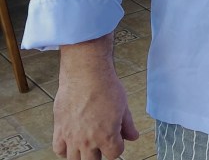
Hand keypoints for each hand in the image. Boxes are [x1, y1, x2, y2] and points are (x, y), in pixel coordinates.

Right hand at [53, 36, 138, 159]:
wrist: (85, 75)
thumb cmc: (107, 88)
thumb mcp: (123, 107)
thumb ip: (127, 125)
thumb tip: (133, 136)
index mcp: (107, 136)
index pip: (114, 154)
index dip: (117, 147)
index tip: (117, 140)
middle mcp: (88, 141)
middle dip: (100, 153)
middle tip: (101, 143)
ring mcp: (71, 137)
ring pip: (75, 159)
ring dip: (82, 154)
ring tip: (87, 144)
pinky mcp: (59, 130)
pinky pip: (59, 150)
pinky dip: (65, 150)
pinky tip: (71, 143)